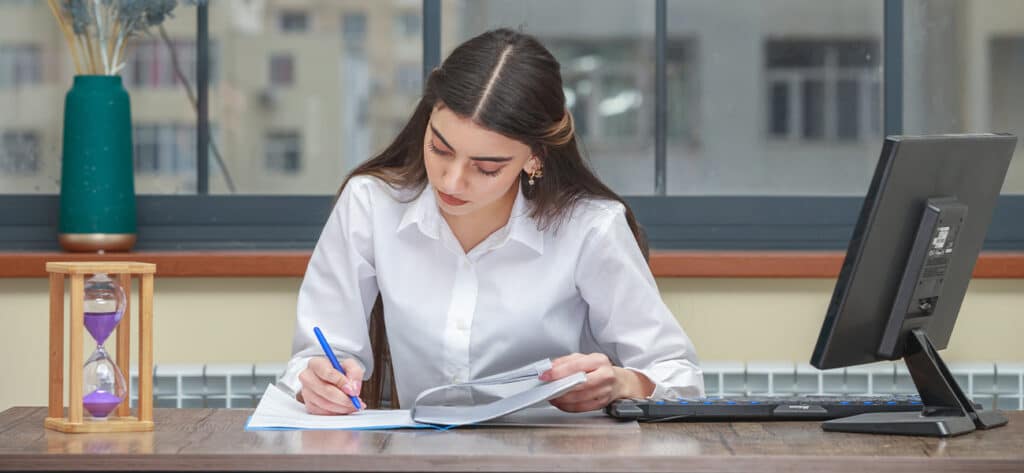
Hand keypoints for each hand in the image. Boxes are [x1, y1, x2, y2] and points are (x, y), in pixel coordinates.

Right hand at [297, 357, 364, 414]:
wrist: (333, 381)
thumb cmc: (340, 372)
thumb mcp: (350, 366)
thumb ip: (354, 373)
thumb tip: (352, 388)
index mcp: (315, 363)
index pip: (326, 372)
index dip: (340, 381)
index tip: (352, 389)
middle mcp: (307, 377)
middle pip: (325, 390)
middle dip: (343, 398)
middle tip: (355, 401)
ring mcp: (306, 393)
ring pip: (325, 403)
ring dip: (342, 407)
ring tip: (353, 405)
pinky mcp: (309, 406)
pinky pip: (323, 412)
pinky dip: (337, 412)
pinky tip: (345, 408)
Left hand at [540, 353, 654, 412]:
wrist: (619, 381)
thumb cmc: (600, 369)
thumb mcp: (584, 359)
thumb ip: (566, 362)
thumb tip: (550, 368)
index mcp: (599, 360)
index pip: (576, 366)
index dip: (558, 372)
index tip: (546, 376)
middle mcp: (605, 375)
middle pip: (579, 384)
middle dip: (560, 388)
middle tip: (547, 388)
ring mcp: (605, 391)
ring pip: (580, 398)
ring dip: (562, 399)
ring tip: (552, 396)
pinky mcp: (602, 404)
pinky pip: (582, 408)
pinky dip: (568, 407)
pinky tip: (561, 403)